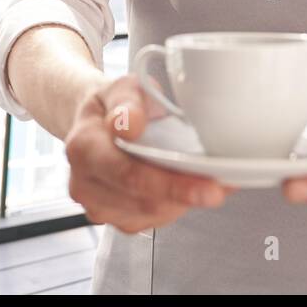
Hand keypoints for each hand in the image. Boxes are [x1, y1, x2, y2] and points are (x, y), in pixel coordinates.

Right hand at [65, 75, 238, 233]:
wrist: (97, 121)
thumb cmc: (112, 105)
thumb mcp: (121, 88)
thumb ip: (128, 102)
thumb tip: (130, 125)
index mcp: (83, 147)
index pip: (130, 175)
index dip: (172, 185)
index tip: (209, 187)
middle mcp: (85, 183)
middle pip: (146, 201)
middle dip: (187, 194)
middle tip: (222, 182)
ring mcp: (99, 206)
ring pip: (154, 215)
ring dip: (184, 200)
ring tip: (207, 179)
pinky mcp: (117, 218)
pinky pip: (155, 219)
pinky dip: (178, 204)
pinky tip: (189, 186)